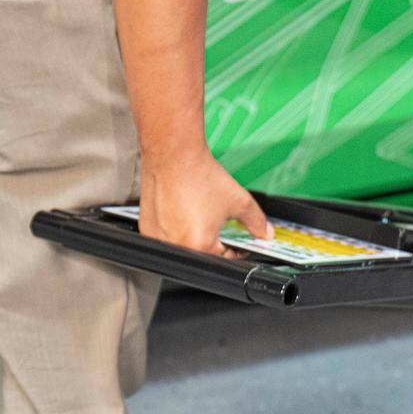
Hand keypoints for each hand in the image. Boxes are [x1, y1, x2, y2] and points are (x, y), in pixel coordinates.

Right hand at [139, 148, 273, 257]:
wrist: (173, 155)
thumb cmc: (200, 176)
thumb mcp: (239, 201)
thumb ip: (256, 221)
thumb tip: (265, 233)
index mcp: (199, 245)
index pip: (225, 258)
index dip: (236, 249)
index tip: (238, 242)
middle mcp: (176, 245)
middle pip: (204, 253)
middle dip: (215, 241)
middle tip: (217, 221)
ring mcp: (158, 238)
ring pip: (184, 245)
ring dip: (195, 235)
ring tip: (199, 213)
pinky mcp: (146, 229)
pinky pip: (166, 237)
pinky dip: (176, 228)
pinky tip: (182, 211)